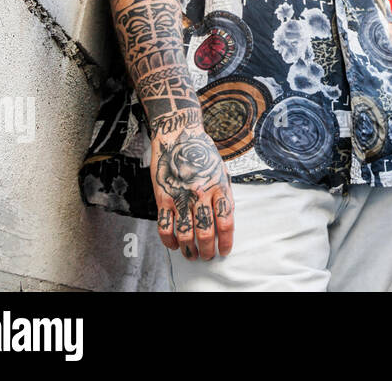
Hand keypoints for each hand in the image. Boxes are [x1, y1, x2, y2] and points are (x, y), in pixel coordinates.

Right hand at [151, 124, 234, 260]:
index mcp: (219, 188)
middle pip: (206, 232)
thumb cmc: (202, 154)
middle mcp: (201, 194)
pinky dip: (169, 241)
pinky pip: (165, 226)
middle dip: (207, 250)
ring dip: (189, 249)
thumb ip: (224, 194)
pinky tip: (174, 245)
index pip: (226, 222)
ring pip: (185, 233)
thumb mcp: (222, 171)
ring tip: (192, 255)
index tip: (225, 250)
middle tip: (207, 256)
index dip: (226, 241)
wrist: (179, 136)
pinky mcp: (163, 198)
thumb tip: (227, 219)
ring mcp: (181, 197)